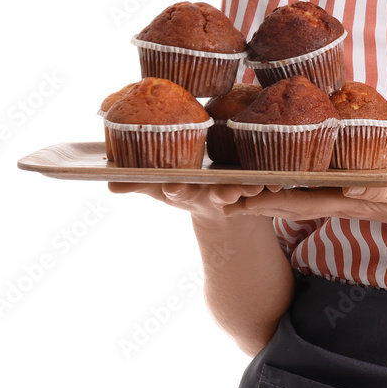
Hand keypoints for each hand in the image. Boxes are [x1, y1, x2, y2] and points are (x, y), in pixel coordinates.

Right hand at [107, 181, 283, 219]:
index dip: (174, 188)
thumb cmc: (189, 189)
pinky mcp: (256, 191)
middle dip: (220, 194)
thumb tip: (107, 182)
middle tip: (225, 191)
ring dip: (250, 189)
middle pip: (215, 195)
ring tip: (257, 184)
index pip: (177, 190)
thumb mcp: (162, 188)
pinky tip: (279, 180)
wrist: (227, 207)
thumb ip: (139, 183)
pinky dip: (272, 184)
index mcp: (186, 192)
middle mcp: (210, 196)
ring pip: (243, 193)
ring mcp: (236, 195)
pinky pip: (266, 187)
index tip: (171, 185)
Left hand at [221, 167, 386, 238]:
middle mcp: (336, 198)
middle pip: (287, 202)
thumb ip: (379, 188)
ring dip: (267, 193)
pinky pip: (313, 186)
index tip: (236, 201)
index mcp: (344, 199)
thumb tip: (349, 186)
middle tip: (220, 196)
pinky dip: (290, 182)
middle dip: (255, 200)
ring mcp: (341, 194)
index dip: (265, 202)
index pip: (296, 203)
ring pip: (296, 194)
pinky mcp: (349, 187)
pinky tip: (278, 176)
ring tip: (237, 187)